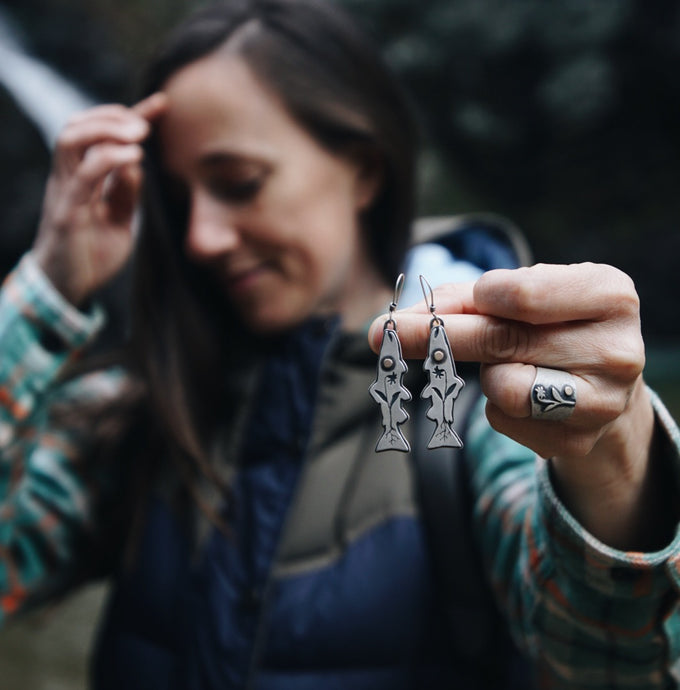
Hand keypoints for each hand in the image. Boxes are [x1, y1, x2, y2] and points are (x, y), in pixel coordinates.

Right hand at [32, 93, 167, 305]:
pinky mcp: (65, 212)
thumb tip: (138, 163)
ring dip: (106, 128)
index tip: (162, 103)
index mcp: (83, 176)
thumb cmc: (91, 252)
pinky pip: (81, 176)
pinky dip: (107, 160)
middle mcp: (69, 177)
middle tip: (145, 124)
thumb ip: (127, 192)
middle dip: (112, 115)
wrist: (67, 287)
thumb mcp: (120, 219)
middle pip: (77, 124)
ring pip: (71, 139)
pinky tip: (132, 157)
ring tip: (139, 134)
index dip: (130, 114)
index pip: (101, 134)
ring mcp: (64, 191)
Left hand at [369, 263, 660, 547]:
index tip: (452, 302)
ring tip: (507, 364)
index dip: (475, 298)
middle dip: (433, 336)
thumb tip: (392, 325)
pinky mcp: (577, 441)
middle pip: (501, 341)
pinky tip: (523, 393)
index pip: (520, 295)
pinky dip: (496, 405)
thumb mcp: (522, 296)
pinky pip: (503, 419)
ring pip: (503, 387)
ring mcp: (602, 403)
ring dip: (486, 375)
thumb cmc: (549, 324)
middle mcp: (618, 350)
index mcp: (610, 295)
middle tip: (384, 334)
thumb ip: (462, 301)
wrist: (597, 383)